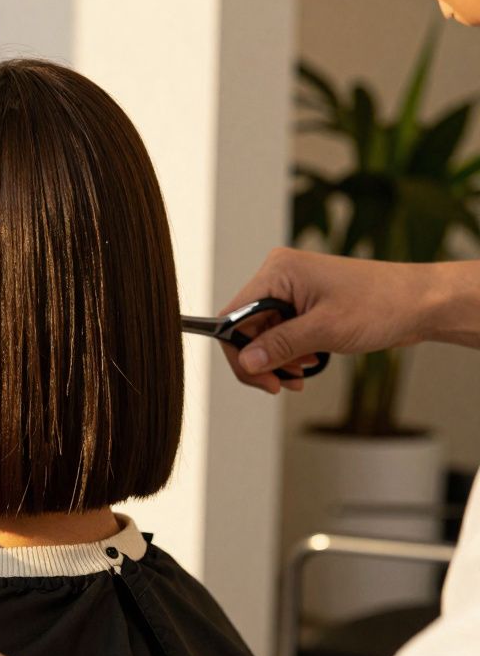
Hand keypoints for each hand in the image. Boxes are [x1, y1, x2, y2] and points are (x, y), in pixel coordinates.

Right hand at [219, 248, 435, 393]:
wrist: (421, 302)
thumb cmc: (382, 304)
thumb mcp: (325, 330)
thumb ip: (280, 345)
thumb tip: (247, 361)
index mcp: (278, 272)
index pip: (234, 316)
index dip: (240, 351)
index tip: (260, 377)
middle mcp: (280, 278)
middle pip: (246, 329)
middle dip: (262, 360)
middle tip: (281, 383)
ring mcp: (292, 292)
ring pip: (263, 336)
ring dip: (277, 361)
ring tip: (300, 375)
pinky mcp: (304, 305)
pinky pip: (281, 334)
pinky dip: (289, 355)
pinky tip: (306, 366)